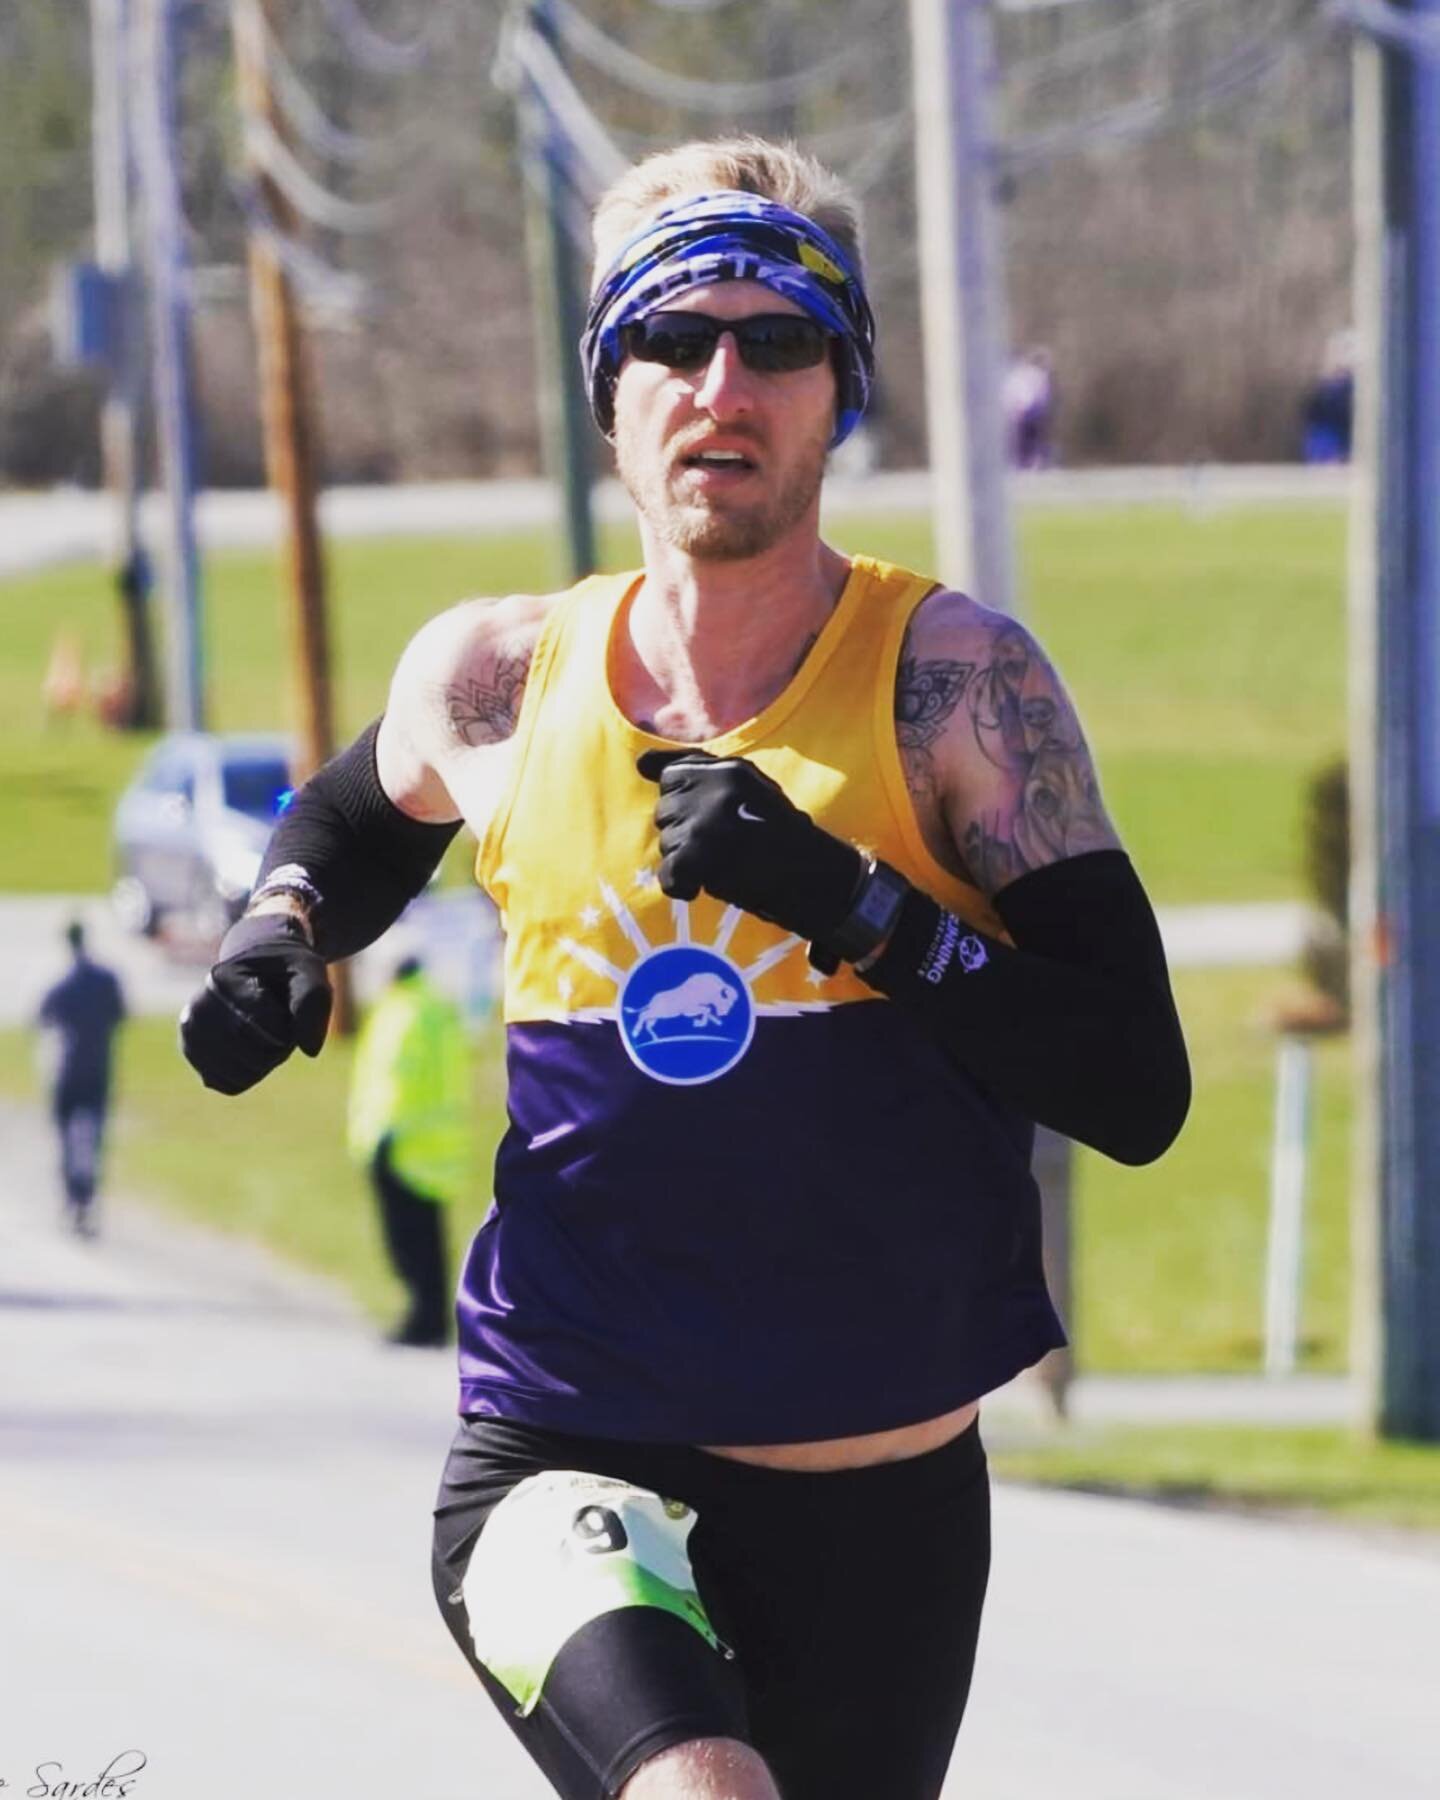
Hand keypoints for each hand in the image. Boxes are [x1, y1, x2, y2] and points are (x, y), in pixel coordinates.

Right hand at [179, 913, 331, 1094]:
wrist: (257, 969)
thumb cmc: (285, 971)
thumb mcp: (307, 971)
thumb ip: (312, 1001)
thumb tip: (310, 1051)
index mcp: (220, 980)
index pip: (263, 1025)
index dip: (288, 1025)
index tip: (286, 1005)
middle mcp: (196, 1010)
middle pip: (253, 1055)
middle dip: (279, 1046)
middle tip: (279, 1021)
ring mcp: (190, 1036)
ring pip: (242, 1075)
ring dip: (266, 1062)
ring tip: (264, 1032)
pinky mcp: (193, 1057)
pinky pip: (230, 1084)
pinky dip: (250, 1074)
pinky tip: (249, 1047)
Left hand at [637, 749, 864, 942]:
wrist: (818, 880)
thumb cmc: (784, 838)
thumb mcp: (750, 789)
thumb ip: (696, 771)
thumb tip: (641, 764)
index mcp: (730, 768)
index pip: (672, 776)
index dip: (687, 805)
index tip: (712, 821)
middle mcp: (716, 787)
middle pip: (666, 812)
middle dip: (687, 834)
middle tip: (727, 848)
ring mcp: (707, 820)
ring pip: (667, 844)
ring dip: (690, 861)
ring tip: (728, 865)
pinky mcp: (700, 855)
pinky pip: (668, 873)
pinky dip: (681, 886)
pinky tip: (703, 887)